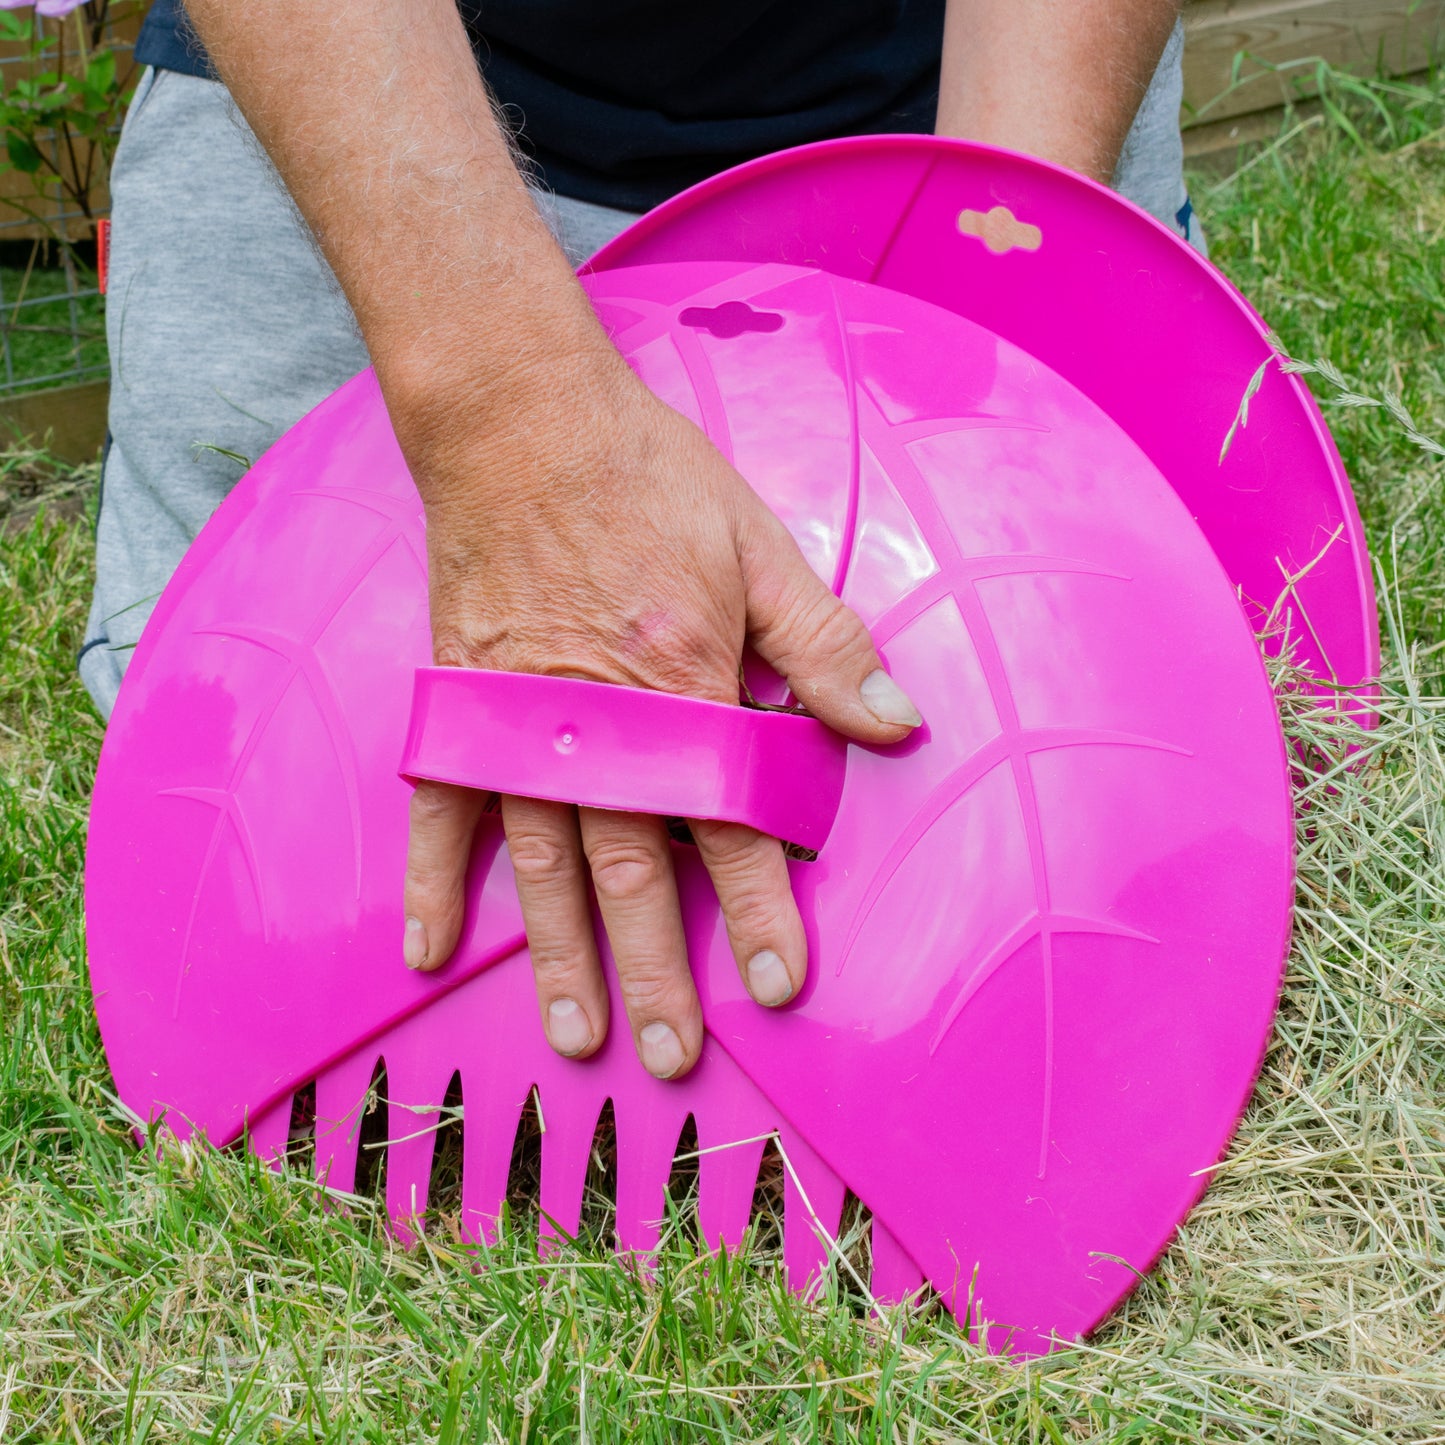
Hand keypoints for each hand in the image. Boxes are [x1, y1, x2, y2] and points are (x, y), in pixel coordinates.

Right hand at [394, 335, 921, 1078]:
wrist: (524, 424)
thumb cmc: (650, 480)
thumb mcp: (760, 548)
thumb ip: (824, 647)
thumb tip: (895, 728)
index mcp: (681, 687)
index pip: (728, 820)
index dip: (758, 906)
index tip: (778, 982)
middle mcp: (598, 724)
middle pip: (632, 866)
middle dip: (657, 967)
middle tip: (676, 1055)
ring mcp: (518, 722)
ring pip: (543, 862)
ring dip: (561, 954)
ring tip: (577, 1036)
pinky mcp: (461, 707)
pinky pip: (443, 809)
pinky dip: (433, 881)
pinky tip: (430, 951)